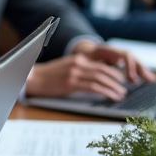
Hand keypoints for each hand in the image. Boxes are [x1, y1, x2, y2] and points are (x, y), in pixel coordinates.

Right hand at [24, 43, 152, 99]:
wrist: (31, 77)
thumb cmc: (47, 75)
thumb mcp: (65, 68)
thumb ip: (80, 69)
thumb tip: (95, 77)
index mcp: (78, 58)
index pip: (101, 64)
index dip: (114, 71)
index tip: (121, 78)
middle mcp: (78, 63)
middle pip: (104, 70)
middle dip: (117, 79)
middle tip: (125, 87)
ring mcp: (75, 73)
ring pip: (101, 78)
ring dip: (114, 87)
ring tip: (121, 94)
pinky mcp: (71, 83)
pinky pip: (94, 87)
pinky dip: (106, 91)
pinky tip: (112, 96)